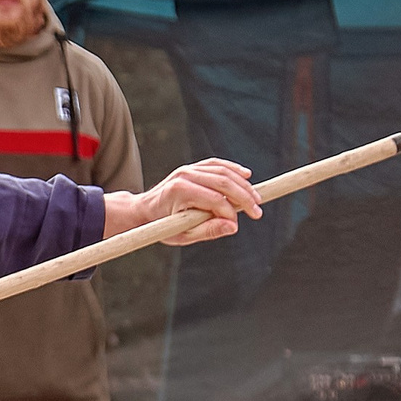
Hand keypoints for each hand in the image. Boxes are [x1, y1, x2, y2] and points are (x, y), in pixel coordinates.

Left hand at [104, 159, 259, 245]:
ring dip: (243, 184)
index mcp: (179, 191)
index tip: (239, 224)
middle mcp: (184, 175)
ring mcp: (188, 169)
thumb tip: (233, 227)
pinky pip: (217, 164)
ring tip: (256, 199)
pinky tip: (246, 176)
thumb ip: (207, 231)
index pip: (215, 199)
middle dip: (244, 196)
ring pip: (223, 171)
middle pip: (223, 181)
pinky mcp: (192, 167)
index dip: (230, 212)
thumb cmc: (161, 225)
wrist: (143, 210)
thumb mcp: (181, 235)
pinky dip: (233, 169)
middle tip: (257, 211)